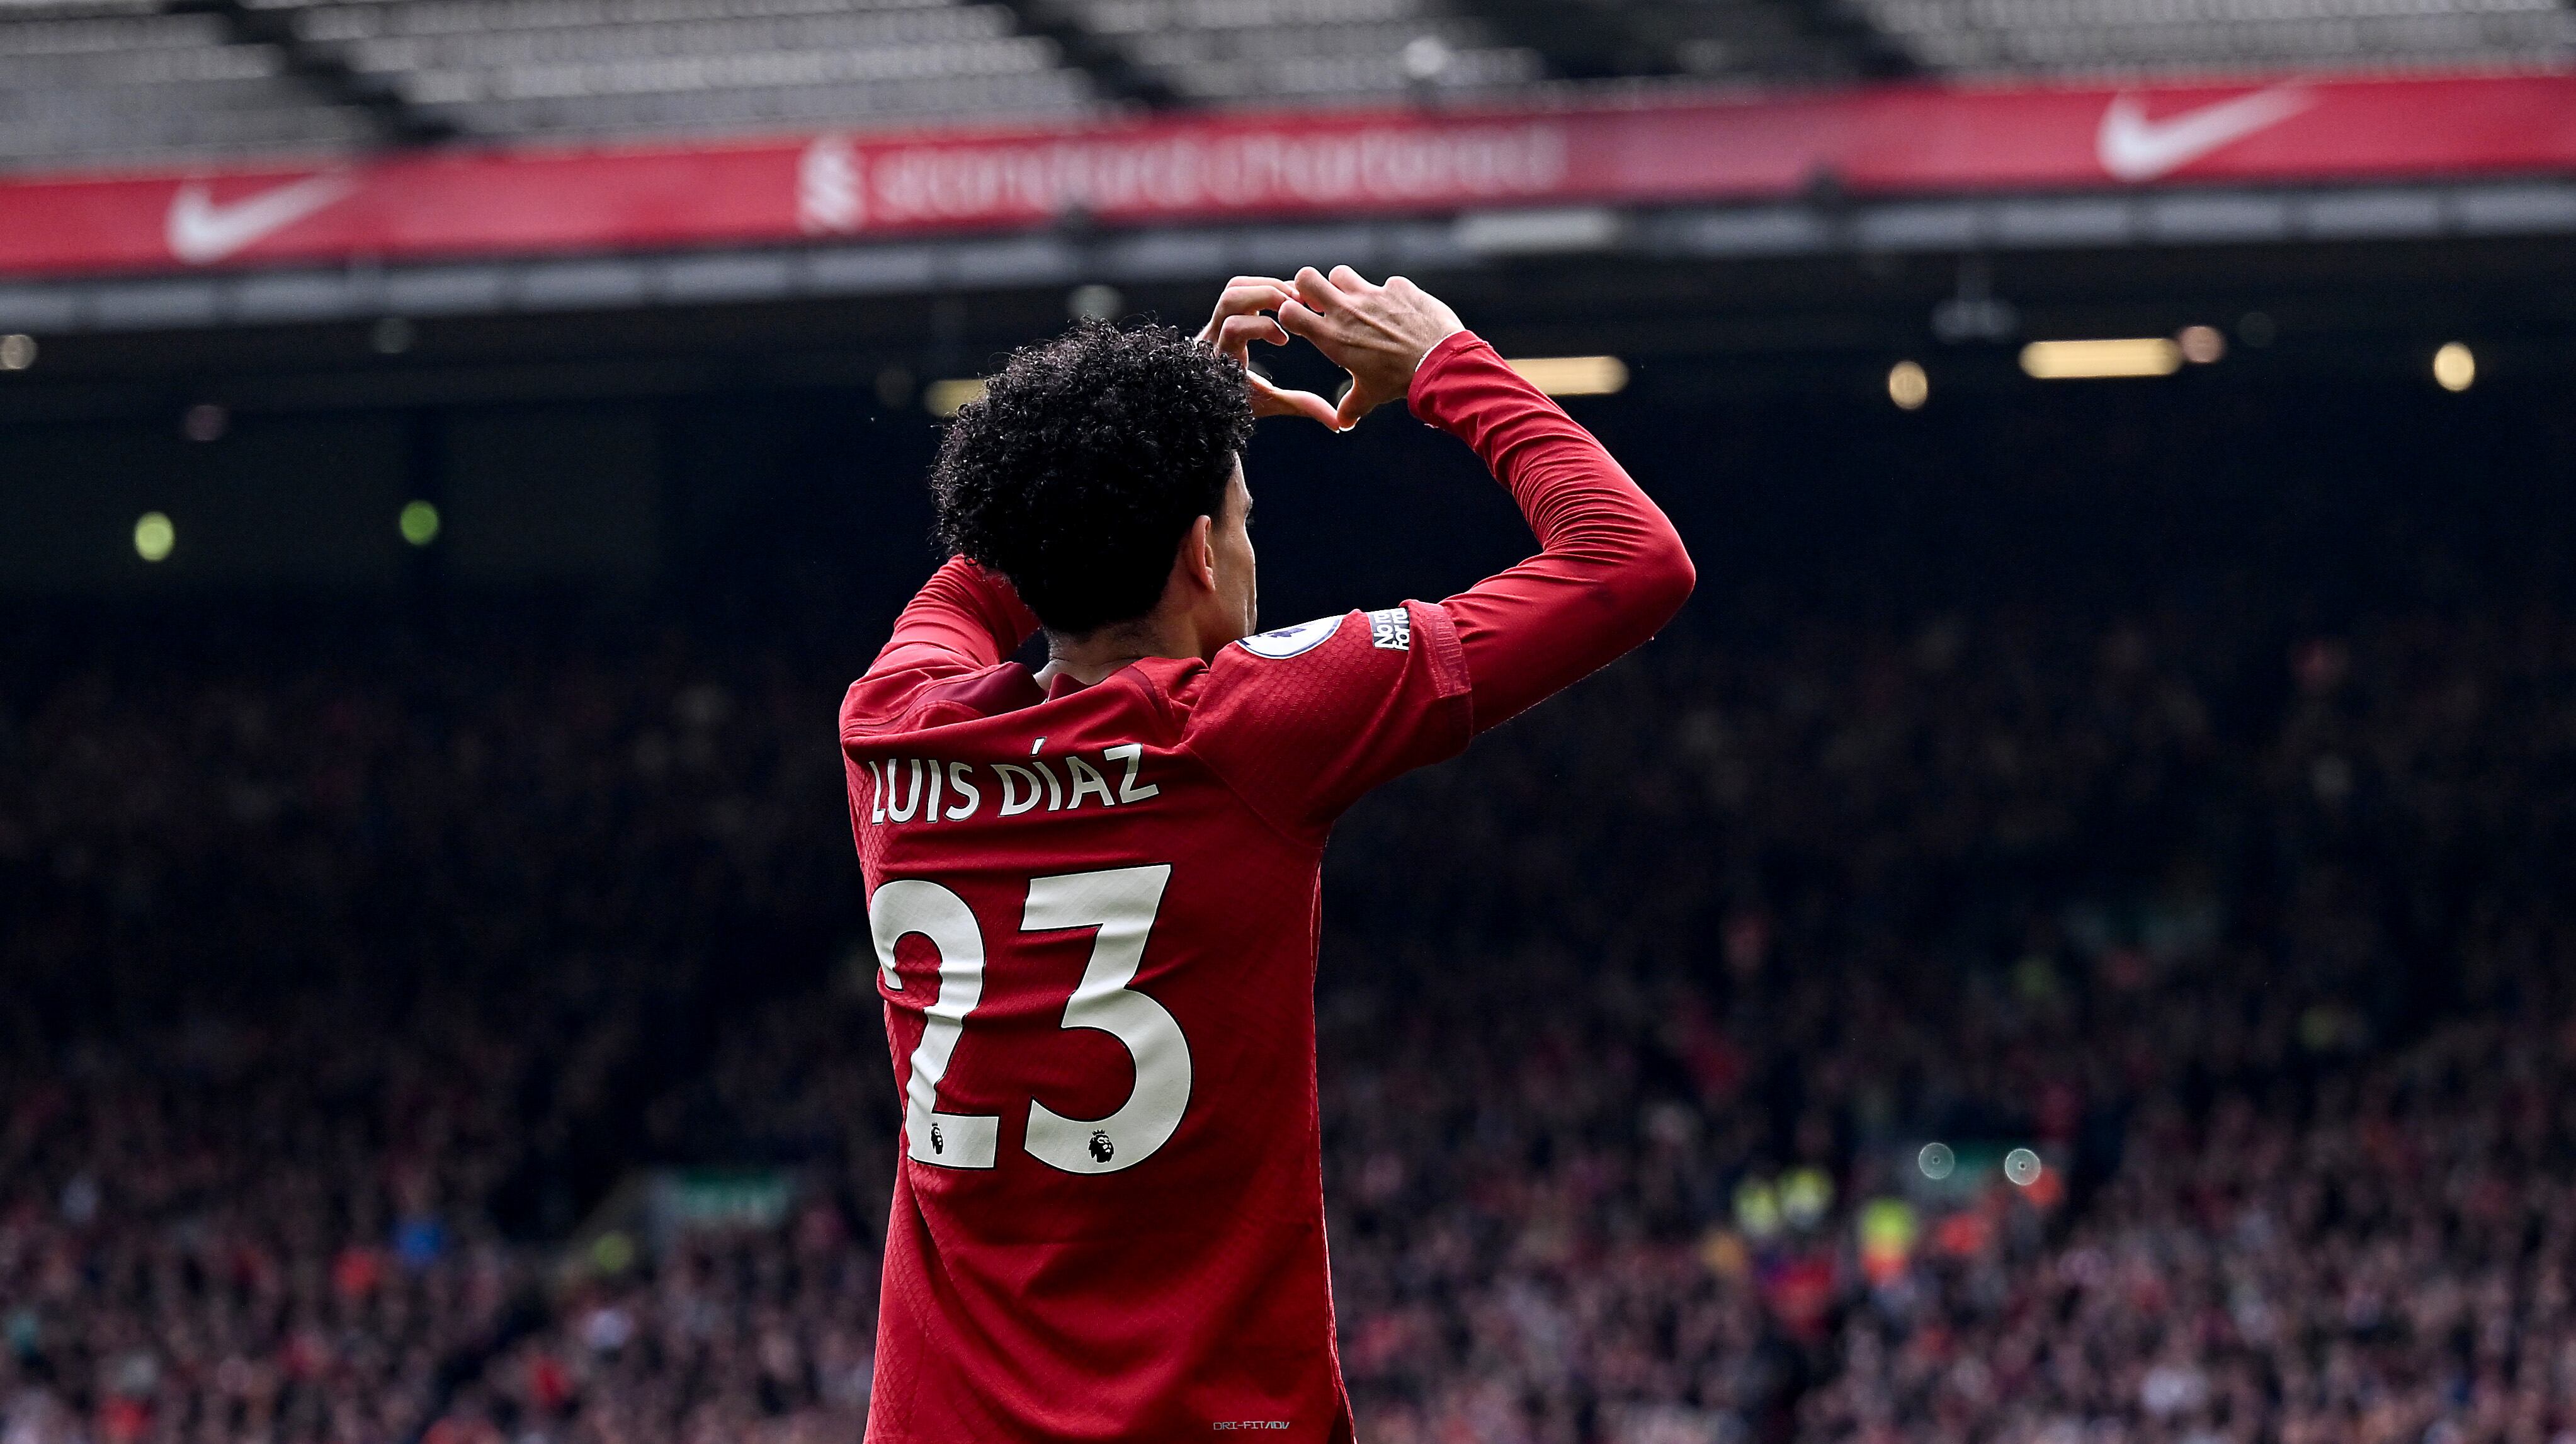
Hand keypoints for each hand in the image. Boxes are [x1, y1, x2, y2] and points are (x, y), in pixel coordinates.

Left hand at [1195, 277, 1339, 426]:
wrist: (1205, 397)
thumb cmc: (1237, 402)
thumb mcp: (1269, 403)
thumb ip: (1301, 406)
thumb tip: (1337, 423)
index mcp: (1223, 358)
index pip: (1235, 327)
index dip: (1263, 327)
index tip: (1285, 340)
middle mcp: (1214, 335)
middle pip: (1231, 298)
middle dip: (1266, 295)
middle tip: (1295, 305)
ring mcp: (1215, 321)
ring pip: (1234, 287)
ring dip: (1266, 285)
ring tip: (1294, 298)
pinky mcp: (1222, 312)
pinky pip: (1238, 288)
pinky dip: (1262, 286)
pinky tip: (1285, 298)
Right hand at [1275, 267, 1464, 429]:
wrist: (1438, 363)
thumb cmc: (1398, 381)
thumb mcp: (1370, 395)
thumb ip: (1351, 407)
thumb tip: (1342, 423)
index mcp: (1332, 337)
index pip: (1288, 311)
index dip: (1290, 311)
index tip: (1304, 318)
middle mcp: (1347, 311)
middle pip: (1306, 277)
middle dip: (1310, 286)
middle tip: (1324, 302)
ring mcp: (1372, 295)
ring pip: (1341, 274)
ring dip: (1346, 286)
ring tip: (1361, 305)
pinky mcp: (1398, 286)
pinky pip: (1387, 284)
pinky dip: (1391, 296)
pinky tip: (1402, 313)